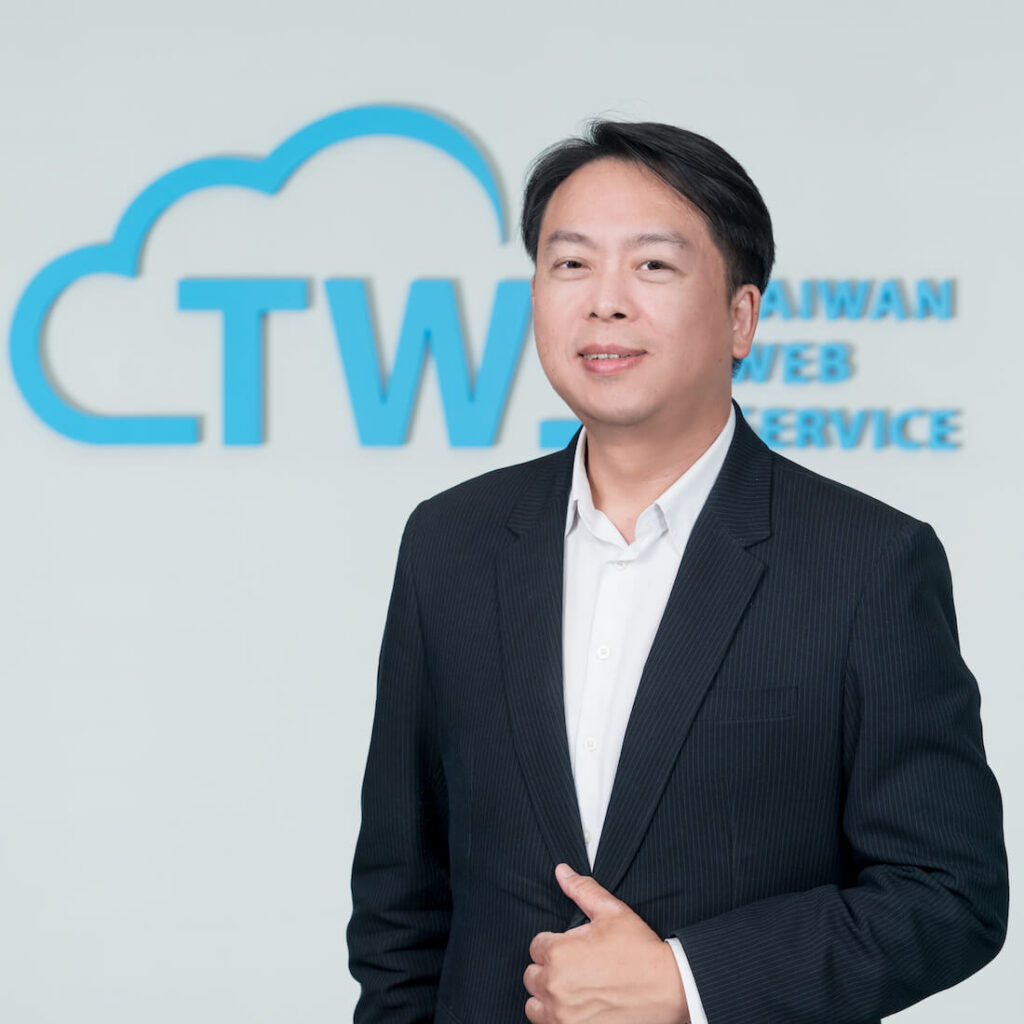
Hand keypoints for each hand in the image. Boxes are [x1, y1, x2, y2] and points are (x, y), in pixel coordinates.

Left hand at [523, 863, 688, 1023]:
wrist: (669, 989)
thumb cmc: (641, 951)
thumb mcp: (613, 912)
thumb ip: (582, 889)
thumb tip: (561, 871)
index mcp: (559, 952)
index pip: (536, 946)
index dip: (554, 944)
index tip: (572, 949)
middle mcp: (555, 986)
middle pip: (532, 976)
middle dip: (549, 970)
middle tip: (575, 969)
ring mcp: (563, 1016)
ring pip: (535, 1005)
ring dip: (548, 998)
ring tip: (573, 991)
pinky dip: (558, 1019)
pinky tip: (577, 1009)